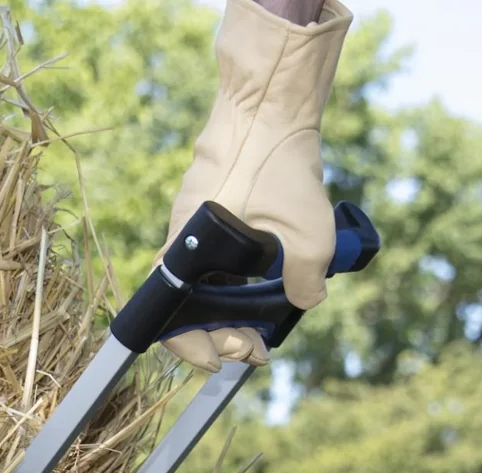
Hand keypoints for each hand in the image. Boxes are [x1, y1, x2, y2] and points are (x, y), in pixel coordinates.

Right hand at [160, 0, 350, 371]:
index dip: (194, 349)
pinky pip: (217, 264)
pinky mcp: (211, 216)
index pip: (172, 322)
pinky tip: (268, 280)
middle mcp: (182, 247)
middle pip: (193, 312)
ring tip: (265, 324)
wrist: (266, 101)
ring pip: (208, 289)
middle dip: (225, 337)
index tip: (222, 361)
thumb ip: (308, 277)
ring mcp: (195, 231)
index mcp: (188, 254)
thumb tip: (307, 301)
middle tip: (257, 349)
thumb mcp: (309, 230)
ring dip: (235, 312)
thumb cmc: (276, 162)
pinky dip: (238, 281)